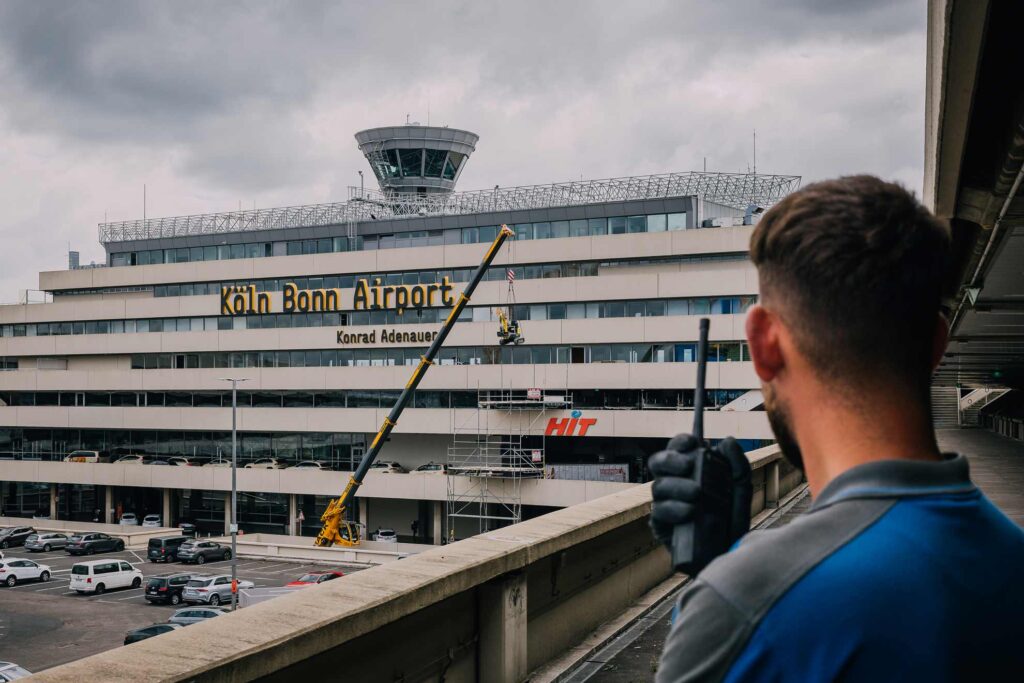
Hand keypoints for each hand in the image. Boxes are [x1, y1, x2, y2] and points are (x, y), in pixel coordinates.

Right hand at [648, 434, 752, 558]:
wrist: (729, 553)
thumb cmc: (731, 520)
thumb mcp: (740, 490)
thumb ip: (737, 464)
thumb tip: (726, 440)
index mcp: (688, 471)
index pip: (676, 449)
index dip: (680, 442)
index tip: (693, 442)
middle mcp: (672, 484)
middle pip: (657, 462)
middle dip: (670, 459)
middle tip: (688, 465)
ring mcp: (665, 504)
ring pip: (657, 486)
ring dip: (677, 486)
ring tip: (697, 494)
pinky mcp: (661, 526)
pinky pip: (658, 512)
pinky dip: (674, 509)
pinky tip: (689, 512)